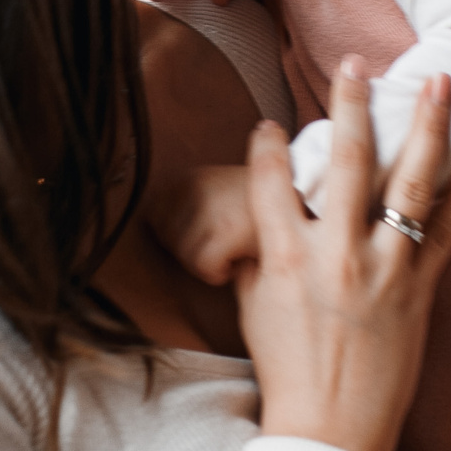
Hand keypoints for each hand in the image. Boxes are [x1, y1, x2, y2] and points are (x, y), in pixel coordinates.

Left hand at [150, 164, 257, 284]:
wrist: (306, 208)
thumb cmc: (259, 211)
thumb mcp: (216, 192)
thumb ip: (181, 206)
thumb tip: (144, 226)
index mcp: (189, 177)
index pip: (152, 217)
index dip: (175, 235)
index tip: (207, 233)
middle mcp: (195, 187)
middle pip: (164, 239)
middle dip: (188, 249)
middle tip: (222, 241)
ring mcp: (209, 208)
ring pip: (182, 256)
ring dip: (205, 262)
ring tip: (232, 248)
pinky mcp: (225, 231)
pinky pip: (202, 268)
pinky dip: (218, 273)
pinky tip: (238, 260)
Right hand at [239, 61, 450, 450]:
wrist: (331, 434)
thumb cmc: (288, 374)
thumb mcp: (253, 310)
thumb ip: (257, 258)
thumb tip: (258, 225)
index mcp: (282, 259)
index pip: (269, 180)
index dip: (268, 145)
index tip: (273, 123)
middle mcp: (334, 256)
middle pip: (343, 162)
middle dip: (351, 106)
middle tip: (357, 64)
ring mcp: (383, 271)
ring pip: (407, 184)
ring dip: (425, 127)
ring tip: (437, 82)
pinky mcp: (420, 292)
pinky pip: (450, 231)